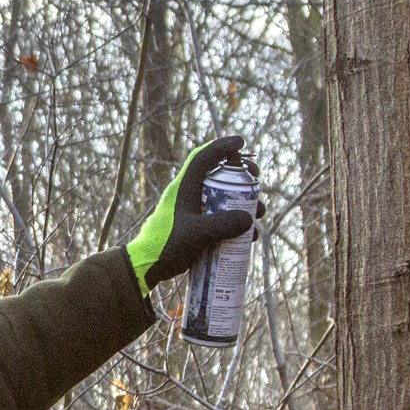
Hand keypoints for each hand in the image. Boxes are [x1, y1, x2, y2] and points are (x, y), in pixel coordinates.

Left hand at [126, 136, 256, 291]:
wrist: (149, 267)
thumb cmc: (165, 245)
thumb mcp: (195, 233)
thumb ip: (221, 225)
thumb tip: (249, 218)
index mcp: (184, 188)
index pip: (202, 158)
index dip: (221, 146)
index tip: (241, 142)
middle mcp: (191, 196)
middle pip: (220, 176)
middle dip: (242, 175)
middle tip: (257, 179)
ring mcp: (197, 212)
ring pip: (225, 199)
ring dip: (246, 202)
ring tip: (260, 213)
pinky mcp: (201, 229)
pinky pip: (224, 221)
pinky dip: (239, 225)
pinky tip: (251, 236)